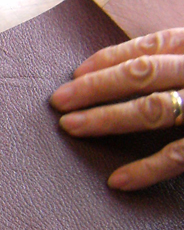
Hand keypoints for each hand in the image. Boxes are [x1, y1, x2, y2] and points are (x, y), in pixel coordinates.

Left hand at [50, 29, 183, 189]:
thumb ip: (172, 66)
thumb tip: (118, 74)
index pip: (148, 49)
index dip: (109, 59)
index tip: (75, 72)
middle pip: (142, 74)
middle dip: (95, 87)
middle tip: (57, 100)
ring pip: (154, 110)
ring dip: (107, 119)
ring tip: (70, 127)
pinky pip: (178, 157)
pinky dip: (147, 169)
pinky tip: (116, 180)